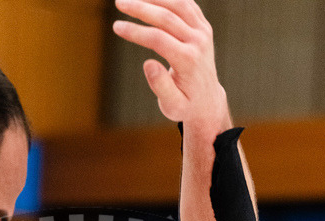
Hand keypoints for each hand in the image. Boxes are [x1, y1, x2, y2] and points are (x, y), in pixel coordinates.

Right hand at [113, 0, 228, 130]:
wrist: (207, 100)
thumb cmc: (185, 105)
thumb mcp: (171, 105)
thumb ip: (161, 87)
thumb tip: (147, 64)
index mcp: (188, 61)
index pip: (158, 39)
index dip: (135, 32)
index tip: (116, 27)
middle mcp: (198, 42)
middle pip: (167, 17)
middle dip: (140, 8)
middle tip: (119, 3)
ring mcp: (203, 31)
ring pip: (178, 4)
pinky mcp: (203, 26)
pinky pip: (186, 4)